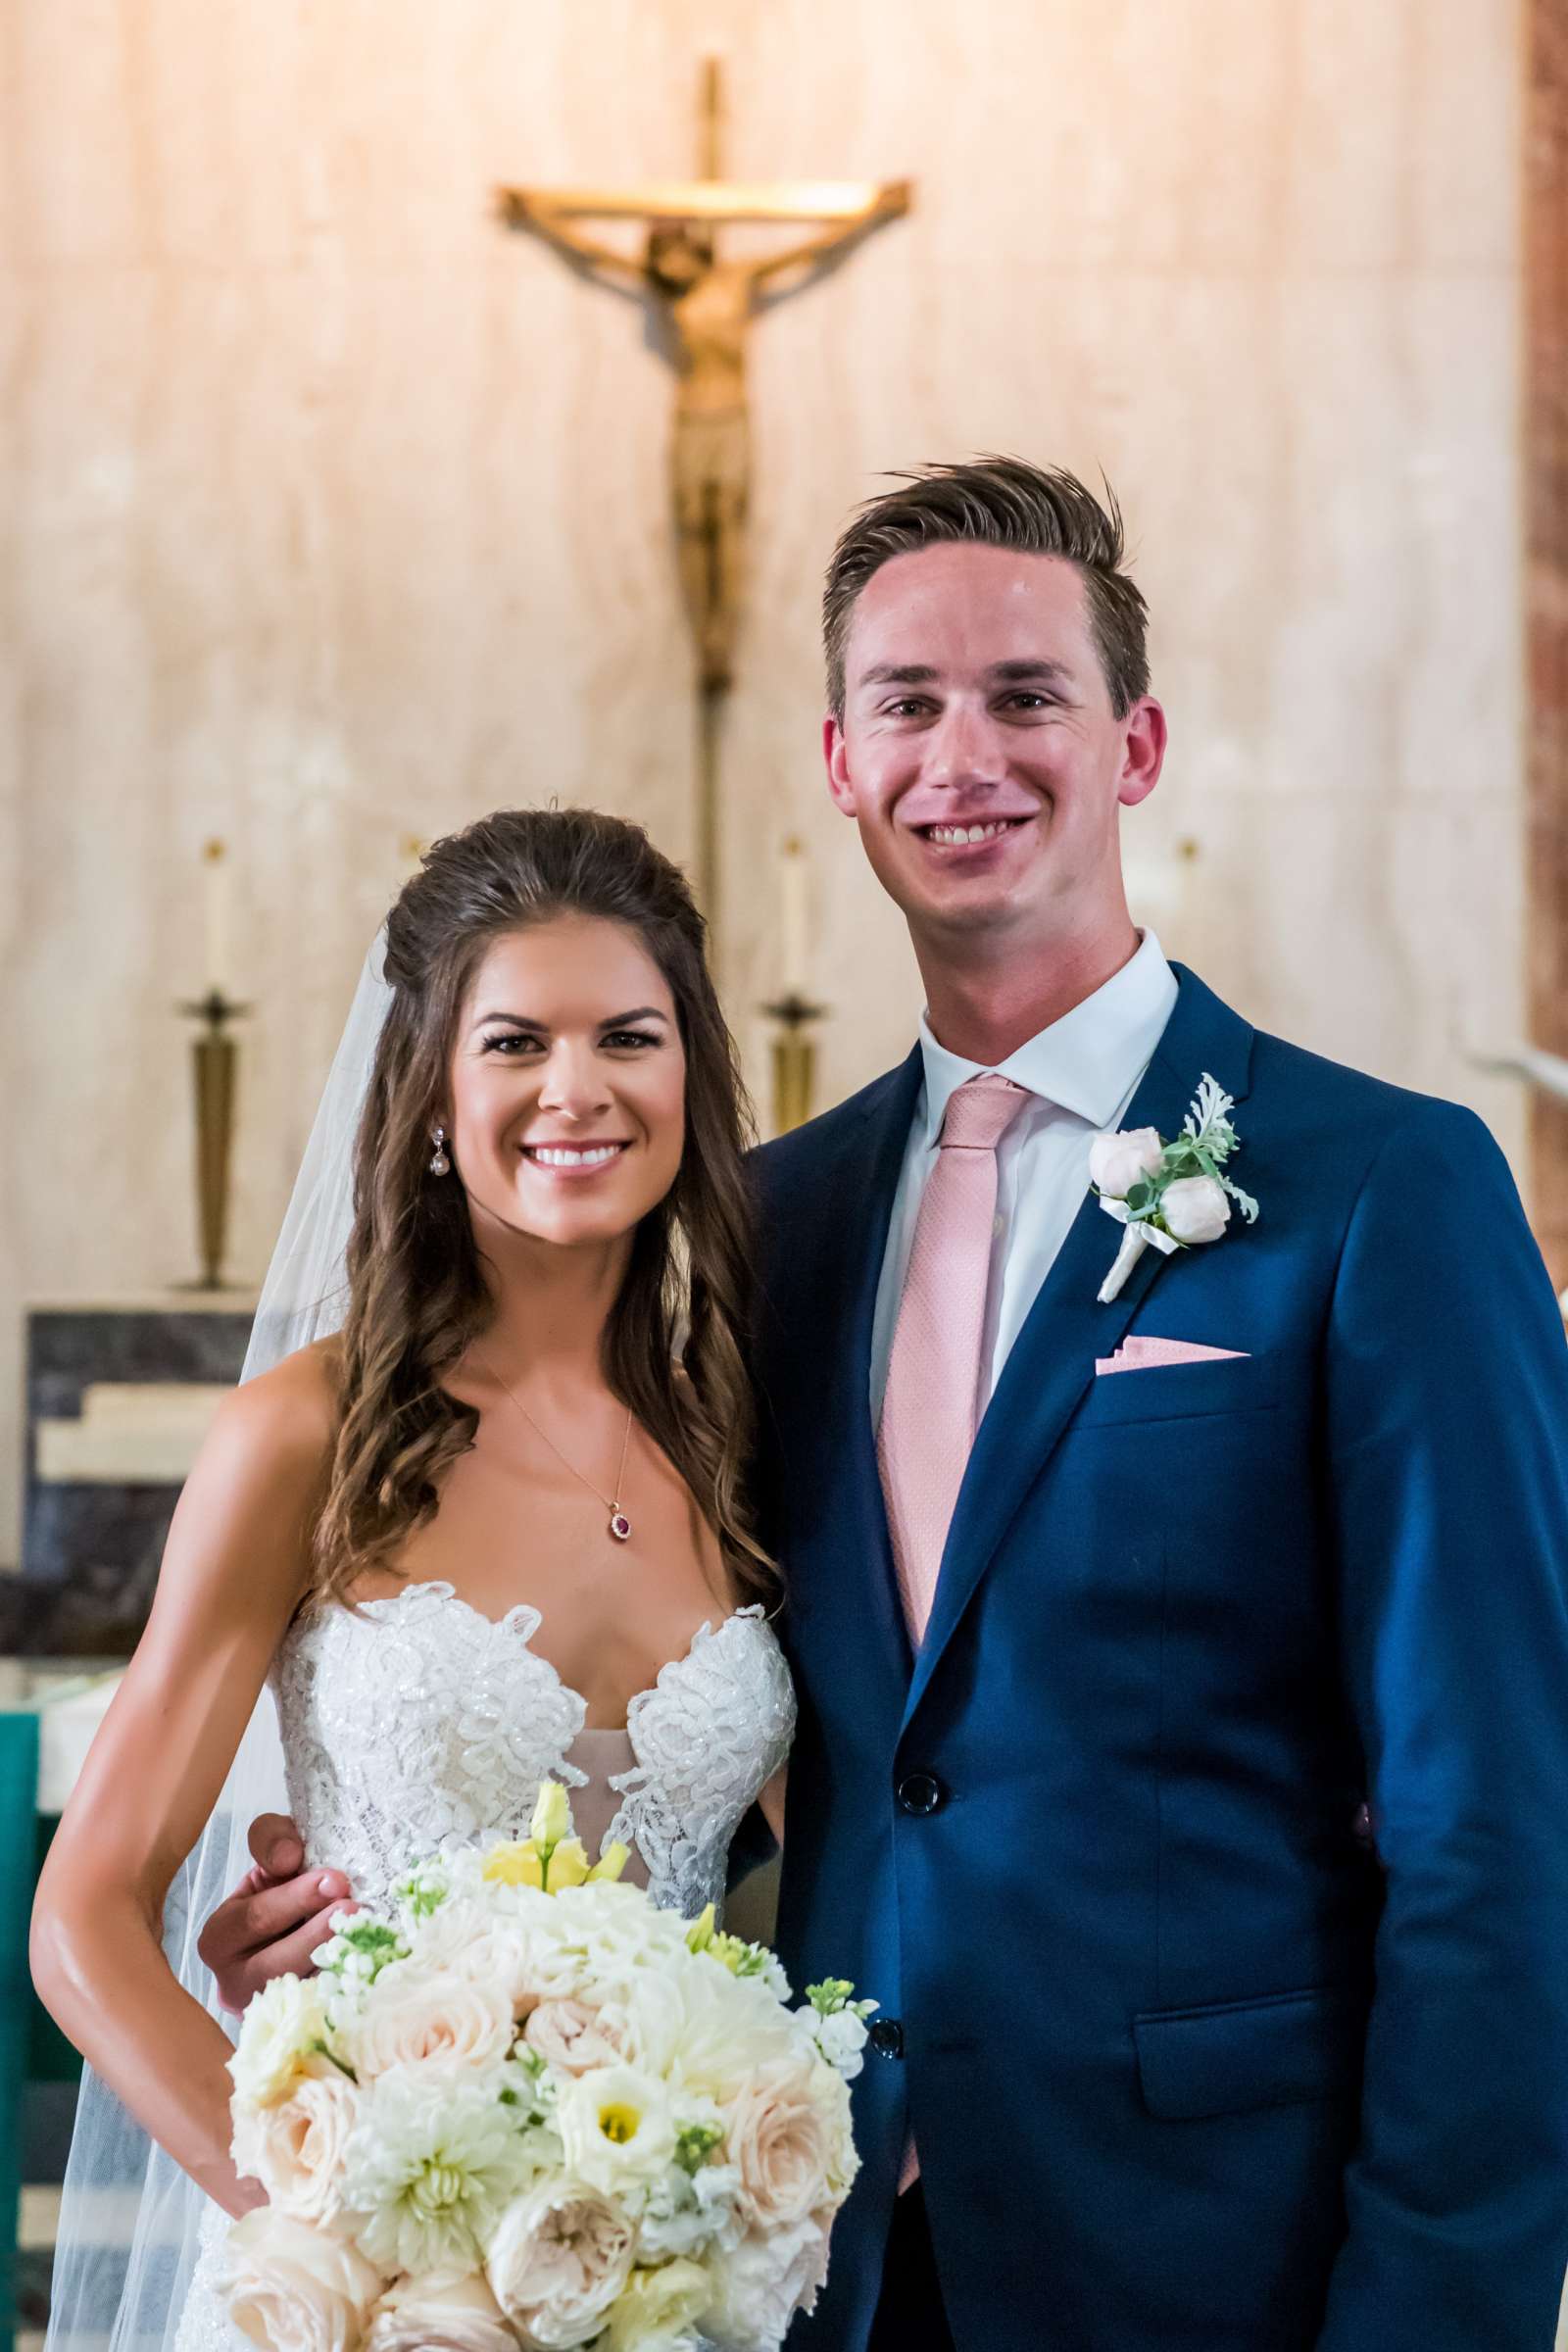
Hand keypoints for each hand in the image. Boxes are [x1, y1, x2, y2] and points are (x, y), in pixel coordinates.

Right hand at [196, 1814, 355, 2013]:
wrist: (292, 1934)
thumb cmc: (280, 1893)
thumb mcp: (269, 1861)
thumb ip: (271, 1842)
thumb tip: (289, 1856)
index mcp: (219, 1939)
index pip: (255, 1918)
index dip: (296, 1898)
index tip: (335, 1880)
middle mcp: (234, 1983)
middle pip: (276, 1963)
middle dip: (318, 1934)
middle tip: (355, 1908)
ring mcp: (267, 2012)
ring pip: (300, 1993)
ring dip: (335, 1963)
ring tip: (365, 1934)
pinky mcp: (297, 2027)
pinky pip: (322, 2012)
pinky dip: (346, 1987)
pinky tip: (369, 1964)